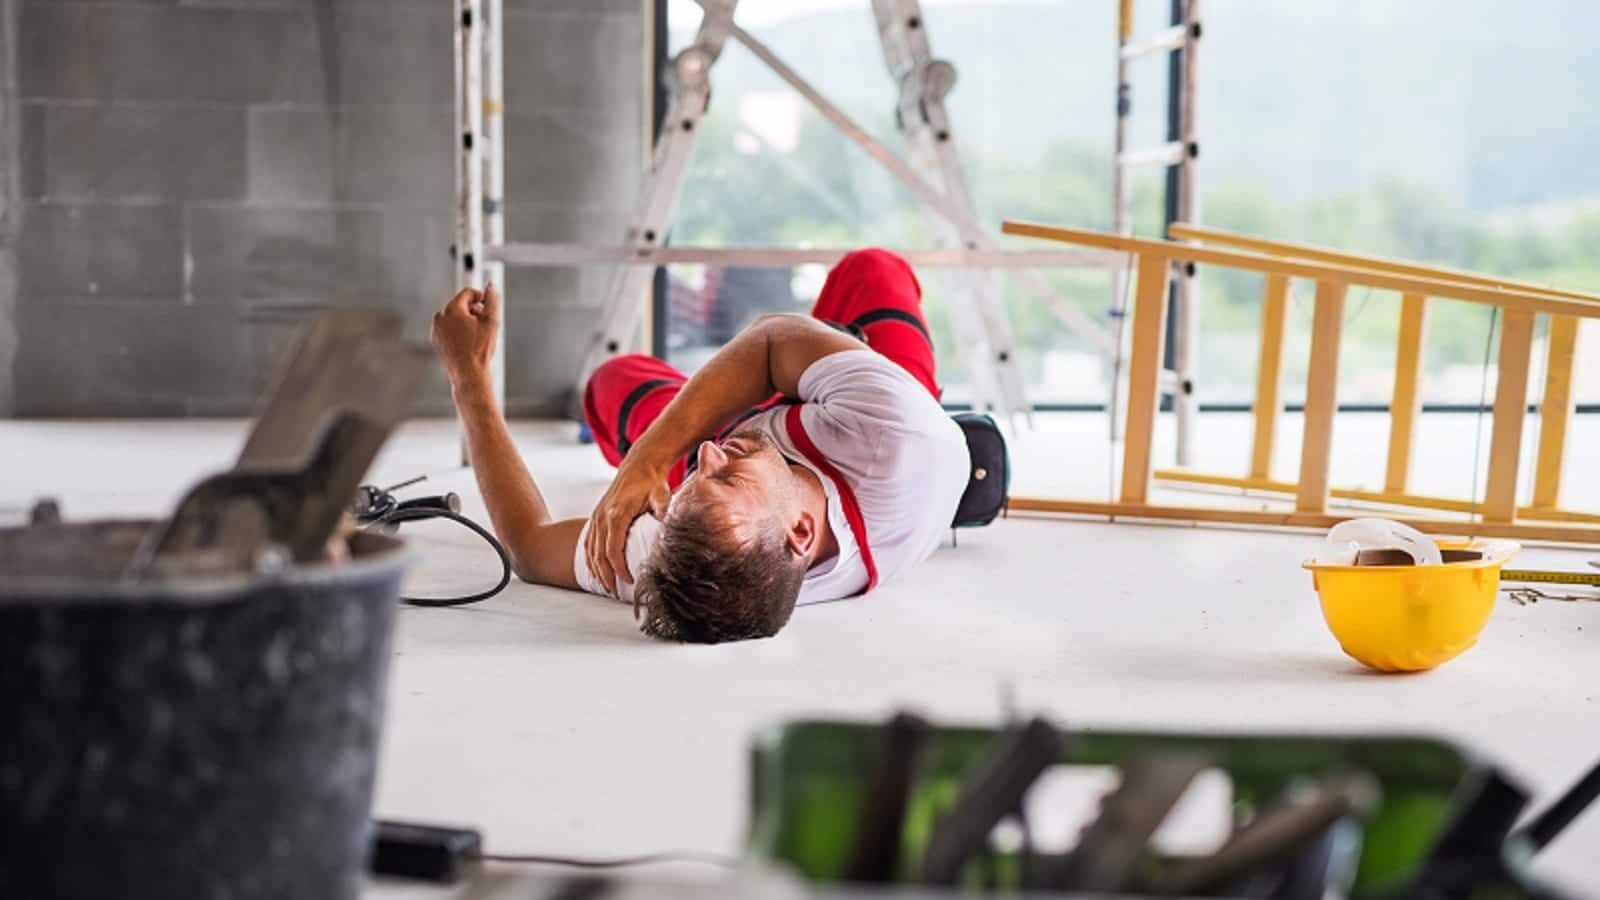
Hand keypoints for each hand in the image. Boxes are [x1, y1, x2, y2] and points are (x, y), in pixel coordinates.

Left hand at [431, 282, 500, 389]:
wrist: (468, 374)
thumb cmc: (480, 349)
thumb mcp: (491, 321)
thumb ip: (492, 300)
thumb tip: (491, 285)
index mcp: (452, 309)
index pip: (468, 293)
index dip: (481, 298)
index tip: (489, 309)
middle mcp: (440, 316)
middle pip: (460, 304)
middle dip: (474, 310)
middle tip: (485, 324)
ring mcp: (436, 329)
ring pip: (454, 317)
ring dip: (466, 321)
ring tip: (477, 335)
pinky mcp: (436, 340)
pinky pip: (449, 328)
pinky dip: (458, 331)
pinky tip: (468, 343)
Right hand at [585, 454, 672, 602]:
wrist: (640, 464)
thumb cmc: (652, 481)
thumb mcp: (661, 495)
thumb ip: (663, 510)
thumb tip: (668, 526)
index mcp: (616, 514)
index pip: (613, 550)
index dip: (619, 569)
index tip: (628, 581)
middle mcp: (602, 516)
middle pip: (599, 554)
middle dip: (606, 576)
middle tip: (614, 592)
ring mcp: (597, 516)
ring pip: (590, 549)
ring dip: (596, 569)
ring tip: (605, 586)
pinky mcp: (597, 515)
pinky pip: (588, 541)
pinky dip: (590, 557)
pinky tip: (596, 569)